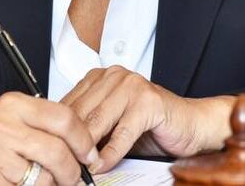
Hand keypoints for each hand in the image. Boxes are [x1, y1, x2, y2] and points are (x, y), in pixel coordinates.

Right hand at [0, 92, 99, 184]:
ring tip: (36, 182)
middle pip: (58, 153)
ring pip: (44, 180)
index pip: (64, 119)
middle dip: (72, 174)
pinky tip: (15, 184)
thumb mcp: (7, 119)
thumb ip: (40, 126)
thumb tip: (83, 148)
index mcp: (12, 105)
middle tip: (73, 180)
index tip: (90, 156)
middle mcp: (2, 125)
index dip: (84, 141)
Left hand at [60, 66, 232, 172]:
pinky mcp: (148, 103)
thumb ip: (89, 127)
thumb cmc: (152, 125)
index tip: (52, 150)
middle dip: (71, 142)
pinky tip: (102, 166)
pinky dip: (110, 154)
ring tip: (79, 168)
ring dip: (87, 150)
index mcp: (101, 76)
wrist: (192, 124)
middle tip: (63, 164)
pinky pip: (122, 134)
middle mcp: (114, 76)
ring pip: (98, 122)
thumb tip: (61, 146)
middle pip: (81, 113)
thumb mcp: (112, 123)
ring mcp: (132, 86)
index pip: (70, 103)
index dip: (59, 130)